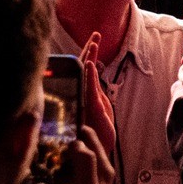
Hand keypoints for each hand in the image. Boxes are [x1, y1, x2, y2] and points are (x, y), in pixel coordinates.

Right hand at [79, 33, 117, 158]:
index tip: (95, 39)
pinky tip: (89, 63)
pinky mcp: (90, 106)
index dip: (89, 53)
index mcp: (86, 92)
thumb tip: (93, 71)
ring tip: (94, 42)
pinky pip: (88, 87)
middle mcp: (83, 94)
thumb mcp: (99, 105)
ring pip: (85, 75)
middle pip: (83, 68)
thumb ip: (94, 89)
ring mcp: (85, 99)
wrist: (96, 149)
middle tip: (96, 34)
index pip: (86, 69)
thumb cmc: (97, 130)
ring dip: (89, 57)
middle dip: (90, 50)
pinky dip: (88, 74)